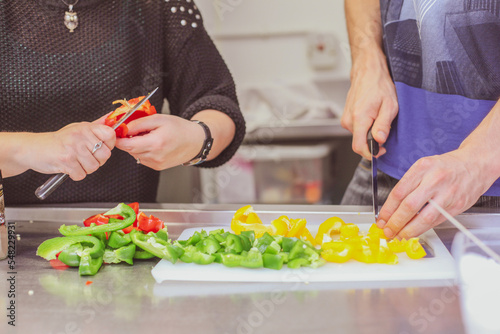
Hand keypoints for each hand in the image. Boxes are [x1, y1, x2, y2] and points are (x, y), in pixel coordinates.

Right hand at [24, 120, 115, 180]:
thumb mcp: (77, 129)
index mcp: (85, 127)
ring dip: (85, 169)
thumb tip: (112, 117)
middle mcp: (80, 136)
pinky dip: (75, 174)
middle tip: (85, 158)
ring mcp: (73, 148)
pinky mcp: (66, 161)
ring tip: (75, 162)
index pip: (110, 135)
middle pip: (105, 155)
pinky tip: (68, 167)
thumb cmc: (58, 141)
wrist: (32, 148)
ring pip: (94, 167)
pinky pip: (81, 174)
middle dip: (97, 161)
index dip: (109, 145)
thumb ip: (96, 127)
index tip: (100, 147)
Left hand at [114, 114, 204, 169]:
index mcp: (155, 143)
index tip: (117, 131)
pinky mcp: (157, 167)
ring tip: (148, 136)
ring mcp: (156, 164)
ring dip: (136, 145)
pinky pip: (142, 158)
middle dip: (128, 140)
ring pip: (135, 154)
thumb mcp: (159, 119)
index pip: (126, 145)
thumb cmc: (180, 128)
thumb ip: (139, 123)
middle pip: (129, 150)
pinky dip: (143, 150)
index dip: (118, 138)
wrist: (195, 142)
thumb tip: (123, 127)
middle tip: (136, 129)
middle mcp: (155, 157)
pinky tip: (153, 144)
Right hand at [341, 49, 398, 159]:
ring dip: (369, 132)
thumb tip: (379, 141)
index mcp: (359, 118)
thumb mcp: (390, 105)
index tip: (381, 151)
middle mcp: (348, 120)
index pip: (359, 146)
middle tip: (385, 129)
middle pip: (359, 142)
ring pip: (358, 135)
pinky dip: (365, 127)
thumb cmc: (379, 86)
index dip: (370, 153)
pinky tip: (372, 115)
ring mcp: (346, 119)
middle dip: (372, 141)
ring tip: (378, 117)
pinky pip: (356, 129)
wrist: (368, 72)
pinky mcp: (346, 117)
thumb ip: (384, 125)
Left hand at [376, 150, 494, 238]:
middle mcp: (434, 180)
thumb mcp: (424, 167)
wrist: (475, 164)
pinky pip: (436, 221)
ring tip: (399, 236)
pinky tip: (414, 232)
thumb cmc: (446, 166)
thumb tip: (392, 208)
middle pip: (409, 206)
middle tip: (387, 231)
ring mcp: (447, 193)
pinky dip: (423, 229)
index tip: (381, 219)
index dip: (387, 209)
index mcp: (422, 167)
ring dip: (408, 230)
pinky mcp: (457, 205)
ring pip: (424, 218)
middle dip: (395, 222)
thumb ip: (409, 185)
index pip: (399, 192)